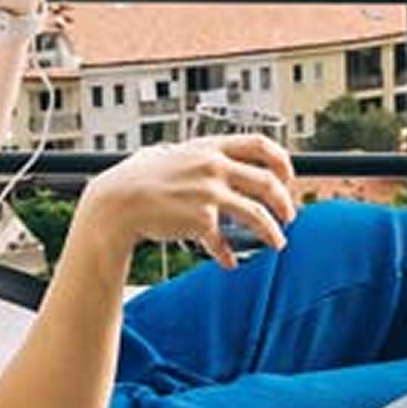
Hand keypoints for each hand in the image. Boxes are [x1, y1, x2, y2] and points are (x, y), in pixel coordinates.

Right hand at [84, 134, 299, 267]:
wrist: (117, 202)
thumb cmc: (138, 178)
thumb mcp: (169, 154)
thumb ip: (194, 155)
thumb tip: (210, 157)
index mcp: (210, 148)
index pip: (260, 144)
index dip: (281, 159)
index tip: (288, 176)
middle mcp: (214, 167)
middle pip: (267, 181)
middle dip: (284, 201)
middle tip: (289, 216)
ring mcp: (209, 193)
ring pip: (256, 214)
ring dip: (272, 232)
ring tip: (278, 243)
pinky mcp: (201, 219)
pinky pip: (224, 241)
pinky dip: (228, 255)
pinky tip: (229, 263)